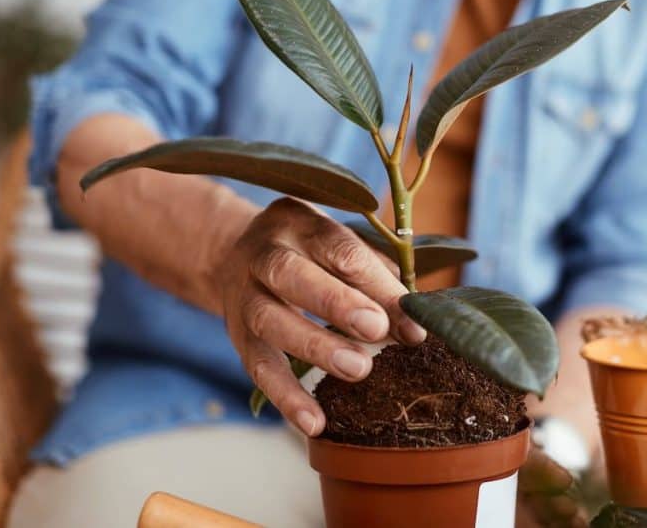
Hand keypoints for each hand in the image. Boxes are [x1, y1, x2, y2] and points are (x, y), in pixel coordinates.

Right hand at [215, 197, 424, 435]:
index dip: (377, 284)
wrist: (231, 254)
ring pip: (271, 321)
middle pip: (293, 275)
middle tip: (376, 329)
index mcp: (298, 222)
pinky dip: (286, 398)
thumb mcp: (338, 247)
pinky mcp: (237, 336)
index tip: (412, 320)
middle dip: (336, 302)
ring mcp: (244, 295)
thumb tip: (415, 327)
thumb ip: (376, 280)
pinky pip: (258, 368)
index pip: (339, 249)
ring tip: (359, 370)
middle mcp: (264, 254)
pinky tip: (314, 423)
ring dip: (316, 347)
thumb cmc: (309, 252)